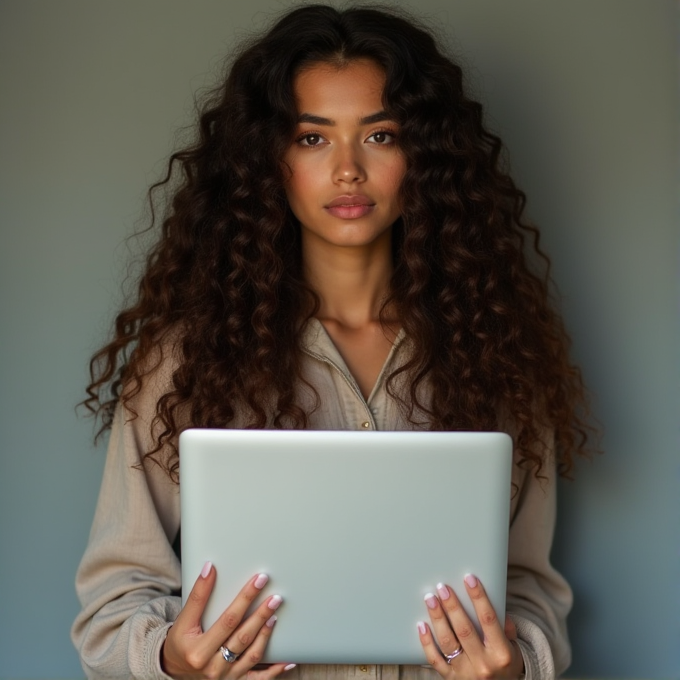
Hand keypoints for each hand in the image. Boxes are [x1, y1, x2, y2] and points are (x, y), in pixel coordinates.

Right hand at [162, 562, 294, 678]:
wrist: (174, 669)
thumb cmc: (180, 642)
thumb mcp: (183, 620)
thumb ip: (197, 596)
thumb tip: (209, 568)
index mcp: (199, 651)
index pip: (228, 620)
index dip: (245, 598)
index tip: (259, 580)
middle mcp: (213, 667)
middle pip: (243, 637)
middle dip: (260, 615)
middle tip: (275, 597)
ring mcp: (226, 677)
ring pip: (252, 655)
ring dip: (266, 635)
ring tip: (275, 616)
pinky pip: (258, 679)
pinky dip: (274, 670)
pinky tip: (288, 660)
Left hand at [417, 575, 523, 678]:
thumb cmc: (505, 666)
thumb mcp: (513, 647)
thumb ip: (506, 627)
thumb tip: (495, 602)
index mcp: (501, 653)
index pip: (489, 619)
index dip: (479, 597)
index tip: (469, 579)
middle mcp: (483, 664)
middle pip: (464, 629)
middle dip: (452, 605)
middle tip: (443, 587)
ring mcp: (466, 673)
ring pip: (447, 642)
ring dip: (437, 618)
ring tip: (430, 599)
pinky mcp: (452, 679)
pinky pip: (435, 660)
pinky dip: (426, 642)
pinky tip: (422, 625)